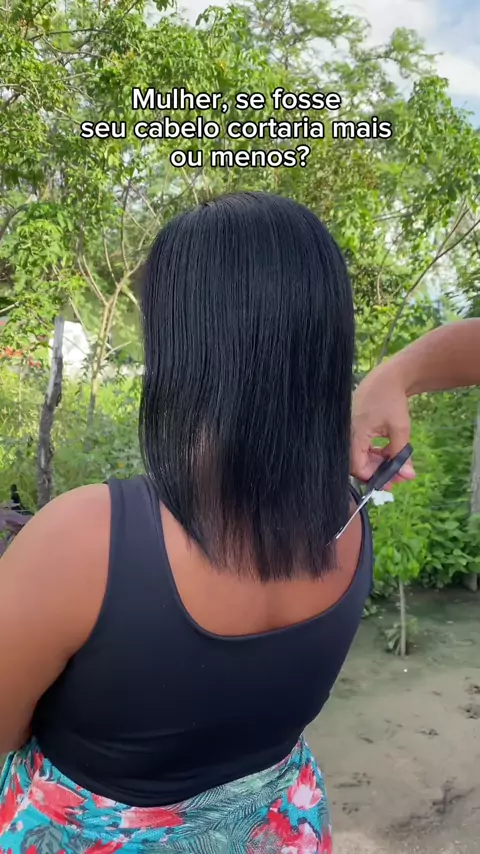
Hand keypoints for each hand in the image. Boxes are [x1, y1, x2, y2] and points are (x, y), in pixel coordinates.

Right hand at [351, 363, 415, 487]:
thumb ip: (401, 455)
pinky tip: (388, 452)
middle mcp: (348, 434)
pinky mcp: (355, 427)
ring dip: (378, 462)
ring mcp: (350, 430)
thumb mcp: (400, 429)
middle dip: (378, 471)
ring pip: (360, 455)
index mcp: (356, 435)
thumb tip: (408, 476)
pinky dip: (374, 452)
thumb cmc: (393, 401)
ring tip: (396, 464)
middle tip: (398, 476)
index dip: (374, 477)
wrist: (388, 377)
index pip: (357, 467)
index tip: (391, 480)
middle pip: (358, 463)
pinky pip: (360, 445)